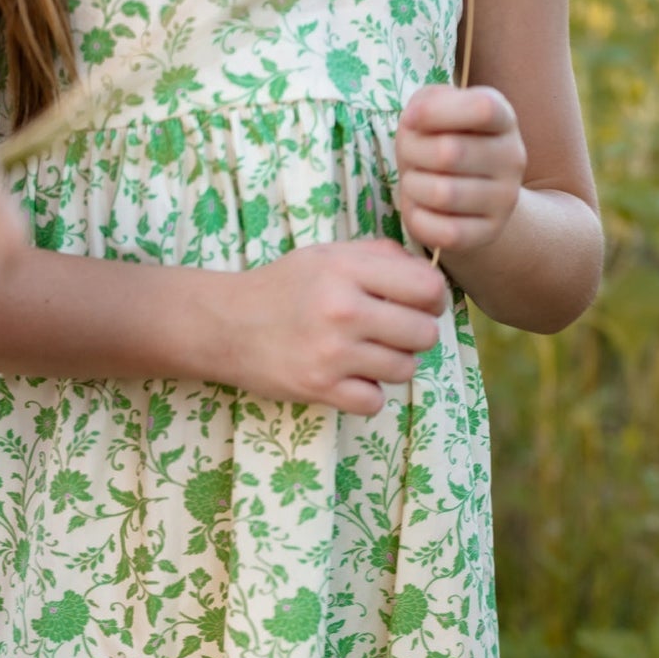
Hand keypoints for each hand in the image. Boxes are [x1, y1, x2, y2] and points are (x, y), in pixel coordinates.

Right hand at [213, 240, 448, 416]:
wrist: (225, 324)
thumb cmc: (284, 287)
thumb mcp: (328, 255)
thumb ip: (380, 257)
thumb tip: (428, 275)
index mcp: (348, 270)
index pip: (429, 288)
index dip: (433, 299)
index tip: (419, 305)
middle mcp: (343, 309)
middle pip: (424, 334)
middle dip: (416, 336)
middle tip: (393, 333)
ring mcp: (332, 352)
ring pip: (405, 370)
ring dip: (393, 365)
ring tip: (369, 355)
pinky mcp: (320, 387)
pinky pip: (375, 402)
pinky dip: (368, 394)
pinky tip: (351, 379)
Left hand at [396, 84, 526, 254]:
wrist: (466, 194)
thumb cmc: (443, 141)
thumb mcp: (437, 109)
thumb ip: (427, 102)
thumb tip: (415, 120)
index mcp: (503, 119)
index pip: (483, 109)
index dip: (436, 112)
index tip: (412, 120)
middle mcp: (512, 159)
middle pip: (449, 152)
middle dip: (413, 152)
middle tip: (410, 156)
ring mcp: (505, 200)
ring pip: (443, 194)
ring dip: (413, 186)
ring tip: (415, 182)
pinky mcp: (489, 233)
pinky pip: (444, 232)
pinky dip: (418, 218)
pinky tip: (421, 208)